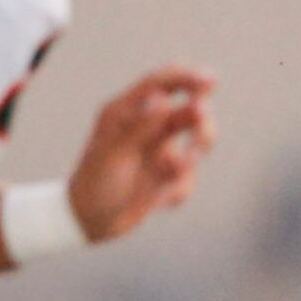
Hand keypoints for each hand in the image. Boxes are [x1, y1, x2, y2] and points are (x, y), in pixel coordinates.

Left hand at [66, 67, 215, 243]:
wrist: (90, 222)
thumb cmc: (94, 183)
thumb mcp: (114, 154)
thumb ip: (141, 126)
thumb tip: (164, 99)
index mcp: (126, 113)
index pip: (161, 84)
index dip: (187, 78)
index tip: (210, 81)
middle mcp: (147, 127)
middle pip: (188, 110)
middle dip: (199, 118)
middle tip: (200, 121)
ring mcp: (160, 150)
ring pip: (197, 140)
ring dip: (196, 152)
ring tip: (181, 167)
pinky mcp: (170, 175)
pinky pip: (190, 177)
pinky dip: (180, 188)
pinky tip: (159, 201)